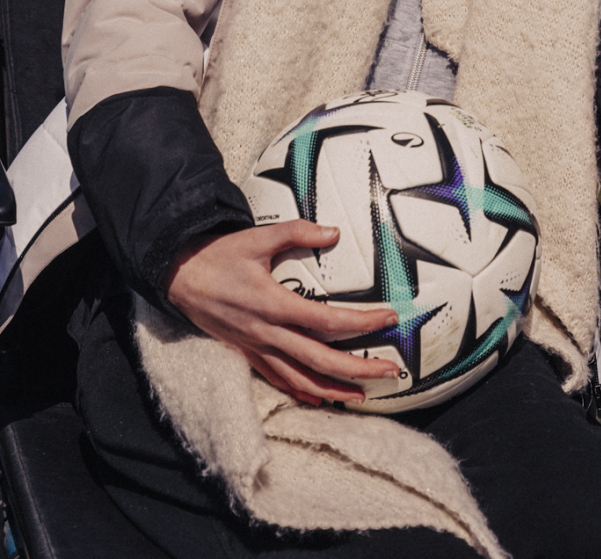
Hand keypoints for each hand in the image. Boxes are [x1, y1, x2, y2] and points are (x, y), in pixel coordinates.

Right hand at [165, 221, 399, 407]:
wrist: (179, 278)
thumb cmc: (220, 256)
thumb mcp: (257, 237)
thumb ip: (297, 232)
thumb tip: (333, 231)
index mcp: (274, 305)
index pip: (328, 321)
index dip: (362, 323)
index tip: (390, 318)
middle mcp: (267, 334)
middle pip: (321, 361)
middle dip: (359, 369)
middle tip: (391, 371)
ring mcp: (257, 349)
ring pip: (301, 379)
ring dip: (334, 389)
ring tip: (363, 394)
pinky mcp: (247, 355)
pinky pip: (279, 380)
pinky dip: (302, 392)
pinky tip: (320, 399)